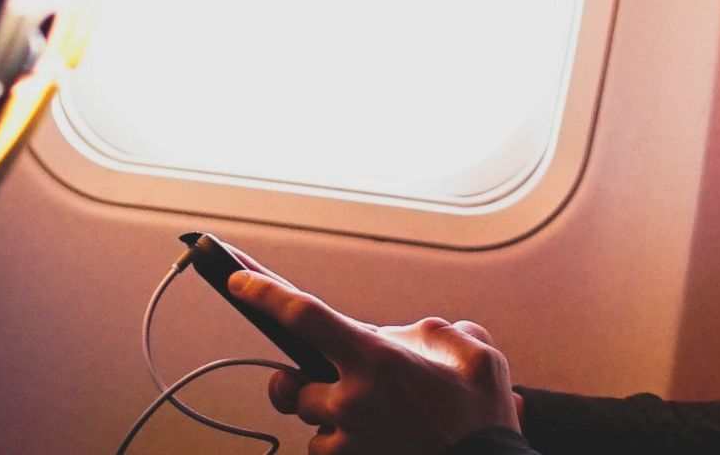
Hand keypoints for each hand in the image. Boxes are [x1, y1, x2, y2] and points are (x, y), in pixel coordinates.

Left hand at [228, 271, 521, 454]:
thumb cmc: (481, 411)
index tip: (238, 281)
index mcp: (376, 360)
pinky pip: (327, 452)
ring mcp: (349, 442)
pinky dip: (342, 444)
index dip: (265, 295)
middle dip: (302, 383)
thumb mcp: (468, 349)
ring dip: (328, 418)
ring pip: (310, 424)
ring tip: (372, 417)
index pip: (305, 317)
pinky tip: (378, 438)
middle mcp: (353, 401)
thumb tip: (402, 340)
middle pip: (291, 386)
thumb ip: (428, 333)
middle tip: (325, 380)